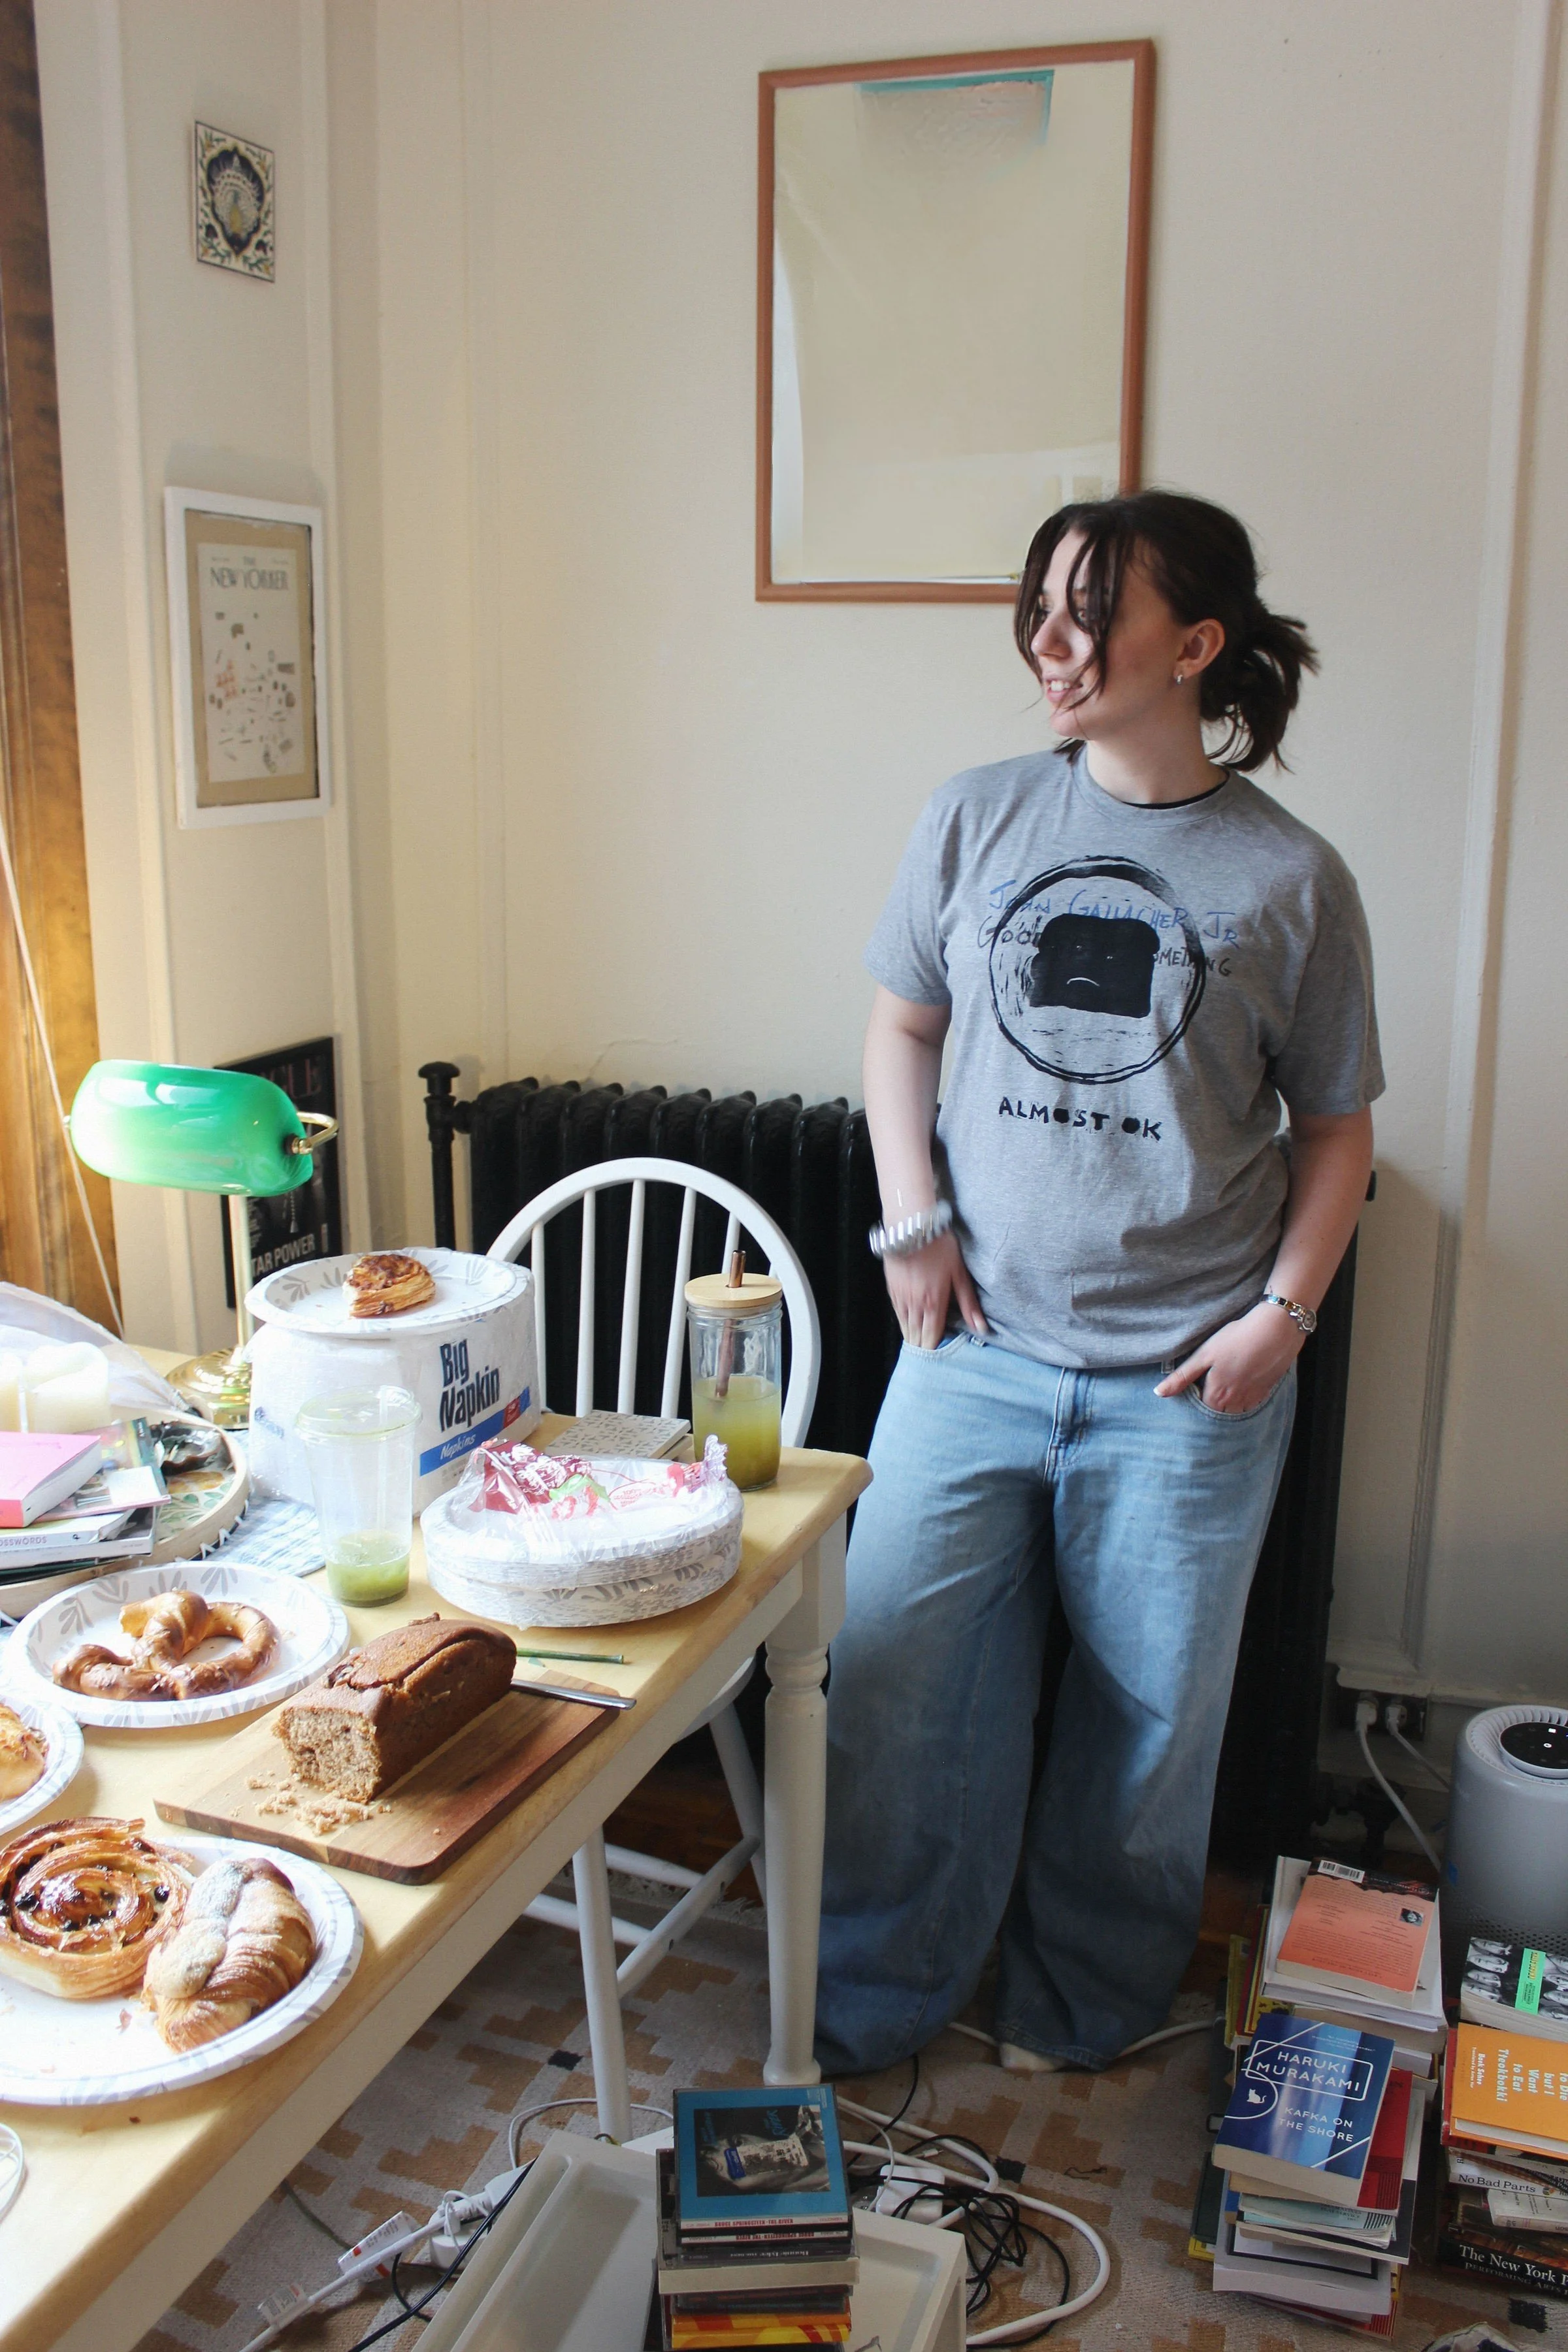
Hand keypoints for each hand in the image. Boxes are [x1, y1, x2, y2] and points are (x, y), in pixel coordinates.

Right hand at [883, 1230, 988, 1348]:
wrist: (911, 1226)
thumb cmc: (940, 1247)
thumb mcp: (959, 1274)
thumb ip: (969, 1304)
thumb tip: (981, 1328)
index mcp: (933, 1304)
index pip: (931, 1338)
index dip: (934, 1351)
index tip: (939, 1361)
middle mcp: (914, 1305)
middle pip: (916, 1336)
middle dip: (923, 1348)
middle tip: (929, 1358)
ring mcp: (900, 1298)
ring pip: (904, 1327)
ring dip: (912, 1337)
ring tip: (919, 1346)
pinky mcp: (891, 1289)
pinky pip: (897, 1314)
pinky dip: (903, 1323)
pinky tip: (908, 1325)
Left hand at [1154, 1300, 1302, 1413]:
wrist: (1275, 1330)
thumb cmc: (1236, 1339)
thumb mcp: (1204, 1355)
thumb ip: (1182, 1377)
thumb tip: (1158, 1393)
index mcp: (1217, 1395)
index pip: (1201, 1409)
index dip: (1196, 1398)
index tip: (1196, 1385)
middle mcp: (1236, 1402)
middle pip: (1219, 1412)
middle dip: (1213, 1404)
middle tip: (1210, 1384)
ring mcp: (1253, 1397)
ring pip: (1237, 1410)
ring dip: (1230, 1404)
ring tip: (1226, 1385)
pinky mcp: (1267, 1389)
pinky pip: (1253, 1403)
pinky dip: (1246, 1399)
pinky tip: (1244, 1382)